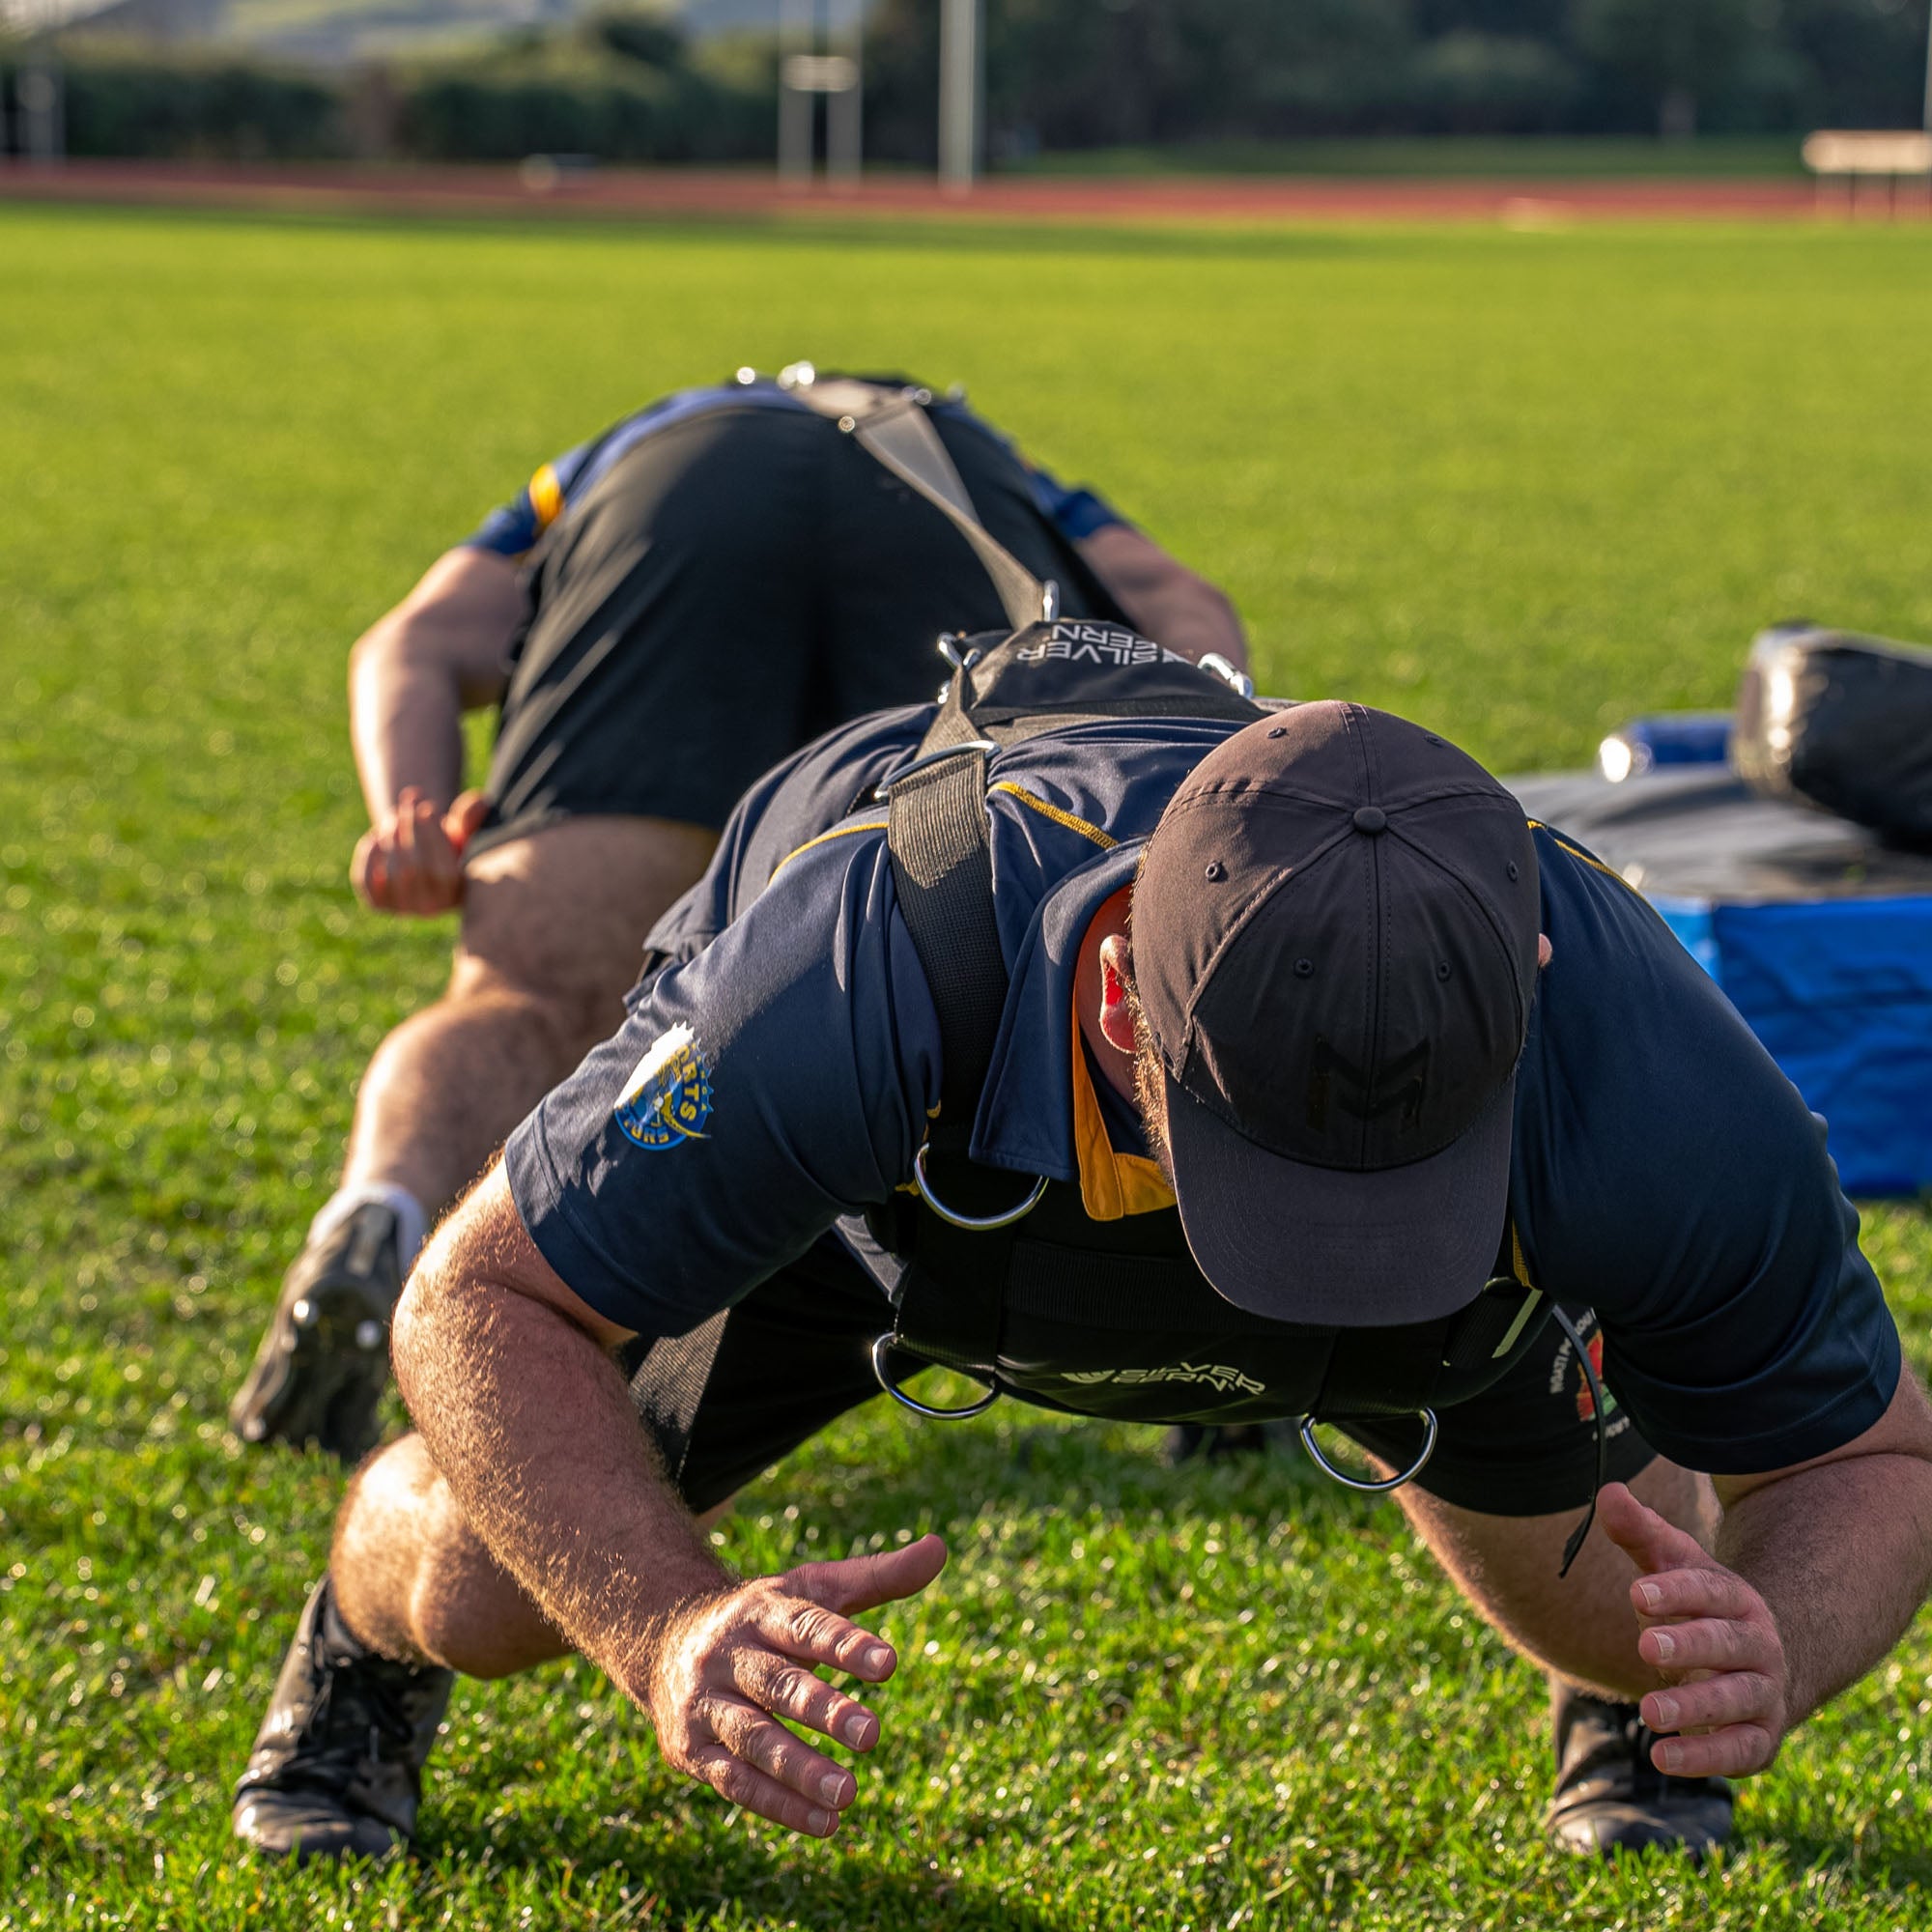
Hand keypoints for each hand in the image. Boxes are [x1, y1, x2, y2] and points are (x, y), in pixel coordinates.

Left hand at [352, 787, 489, 914]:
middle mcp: (430, 909)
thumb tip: (474, 805)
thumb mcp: (464, 829)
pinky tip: (377, 835)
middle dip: (409, 830)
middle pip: (414, 870)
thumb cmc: (450, 841)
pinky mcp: (377, 904)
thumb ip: (473, 817)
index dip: (433, 837)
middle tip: (407, 804)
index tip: (428, 808)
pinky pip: (366, 880)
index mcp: (457, 895)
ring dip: (390, 838)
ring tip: (394, 816)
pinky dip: (368, 855)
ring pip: (391, 874)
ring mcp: (401, 908)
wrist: (422, 858)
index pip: (442, 872)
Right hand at [638, 1534, 946, 1836]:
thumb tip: (940, 1548)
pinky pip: (737, 1782)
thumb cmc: (764, 1617)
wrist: (662, 1640)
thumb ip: (877, 1576)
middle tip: (872, 1734)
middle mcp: (729, 1655)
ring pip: (753, 1739)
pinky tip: (827, 1823)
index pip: (806, 1626)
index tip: (891, 1663)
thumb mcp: (813, 1588)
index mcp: (762, 1611)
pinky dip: (780, 1805)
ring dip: (800, 1770)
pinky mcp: (692, 1750)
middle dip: (823, 1710)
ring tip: (849, 1792)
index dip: (847, 1644)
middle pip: (778, 1684)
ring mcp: (706, 1704)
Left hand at [1598, 1480, 1788, 1777]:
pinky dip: (1706, 1759)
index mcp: (1736, 1599)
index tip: (1637, 1593)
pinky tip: (1662, 1758)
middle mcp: (1758, 1646)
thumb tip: (1609, 1490)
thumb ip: (1640, 1533)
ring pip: (1735, 1699)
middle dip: (1688, 1646)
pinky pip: (1740, 1751)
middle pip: (1726, 1644)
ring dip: (1694, 1707)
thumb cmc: (1700, 1607)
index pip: (1710, 1590)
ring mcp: (1763, 1694)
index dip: (1676, 1591)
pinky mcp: (1759, 1739)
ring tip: (1648, 1712)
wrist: (1759, 1663)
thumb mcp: (1672, 1566)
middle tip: (1645, 1647)